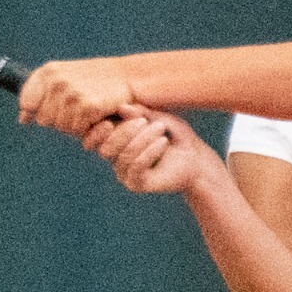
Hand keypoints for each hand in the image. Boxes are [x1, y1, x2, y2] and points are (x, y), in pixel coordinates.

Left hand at [18, 57, 136, 136]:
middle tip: (79, 107)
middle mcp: (57, 81)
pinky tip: (97, 114)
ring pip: (60, 127)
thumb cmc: (96, 81)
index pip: (27, 102)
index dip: (37, 110)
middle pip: (43, 119)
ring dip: (75, 125)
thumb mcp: (64, 80)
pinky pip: (76, 131)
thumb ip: (41, 96)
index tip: (54, 107)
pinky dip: (87, 128)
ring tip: (89, 109)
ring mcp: (71, 94)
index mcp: (48, 71)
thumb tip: (22, 119)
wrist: (129, 77)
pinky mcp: (86, 106)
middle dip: (59, 119)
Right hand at [82, 107, 220, 194]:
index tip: (109, 121)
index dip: (97, 132)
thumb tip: (120, 106)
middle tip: (147, 121)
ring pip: (124, 156)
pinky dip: (149, 152)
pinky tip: (163, 142)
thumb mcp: (159, 119)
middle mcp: (116, 159)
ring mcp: (125, 173)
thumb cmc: (176, 136)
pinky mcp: (137, 184)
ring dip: (142, 140)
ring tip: (161, 130)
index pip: (96, 139)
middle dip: (125, 132)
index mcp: (116, 142)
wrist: (195, 159)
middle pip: (107, 148)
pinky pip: (136, 168)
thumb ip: (140, 114)